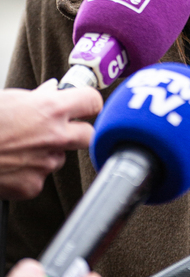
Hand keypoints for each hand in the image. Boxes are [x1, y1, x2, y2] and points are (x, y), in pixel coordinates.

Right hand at [0, 81, 101, 198]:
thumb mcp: (9, 99)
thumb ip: (37, 97)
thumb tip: (53, 90)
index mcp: (51, 109)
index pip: (93, 102)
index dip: (88, 103)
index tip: (83, 105)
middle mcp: (55, 137)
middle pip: (88, 135)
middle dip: (77, 132)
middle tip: (60, 129)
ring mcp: (45, 163)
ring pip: (60, 158)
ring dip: (47, 154)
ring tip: (19, 148)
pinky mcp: (33, 186)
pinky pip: (39, 178)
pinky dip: (29, 174)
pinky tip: (10, 165)